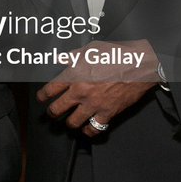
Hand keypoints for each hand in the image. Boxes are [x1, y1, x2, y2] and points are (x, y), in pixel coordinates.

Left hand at [36, 40, 158, 136]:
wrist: (139, 65)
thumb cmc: (116, 55)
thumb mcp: (91, 50)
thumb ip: (74, 57)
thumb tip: (62, 59)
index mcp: (75, 75)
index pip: (51, 90)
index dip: (42, 96)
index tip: (41, 98)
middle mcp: (81, 92)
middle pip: (57, 109)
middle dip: (52, 113)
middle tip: (52, 114)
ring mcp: (94, 104)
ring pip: (73, 122)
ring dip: (69, 123)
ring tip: (69, 122)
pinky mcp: (108, 113)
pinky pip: (94, 129)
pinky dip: (89, 131)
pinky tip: (87, 129)